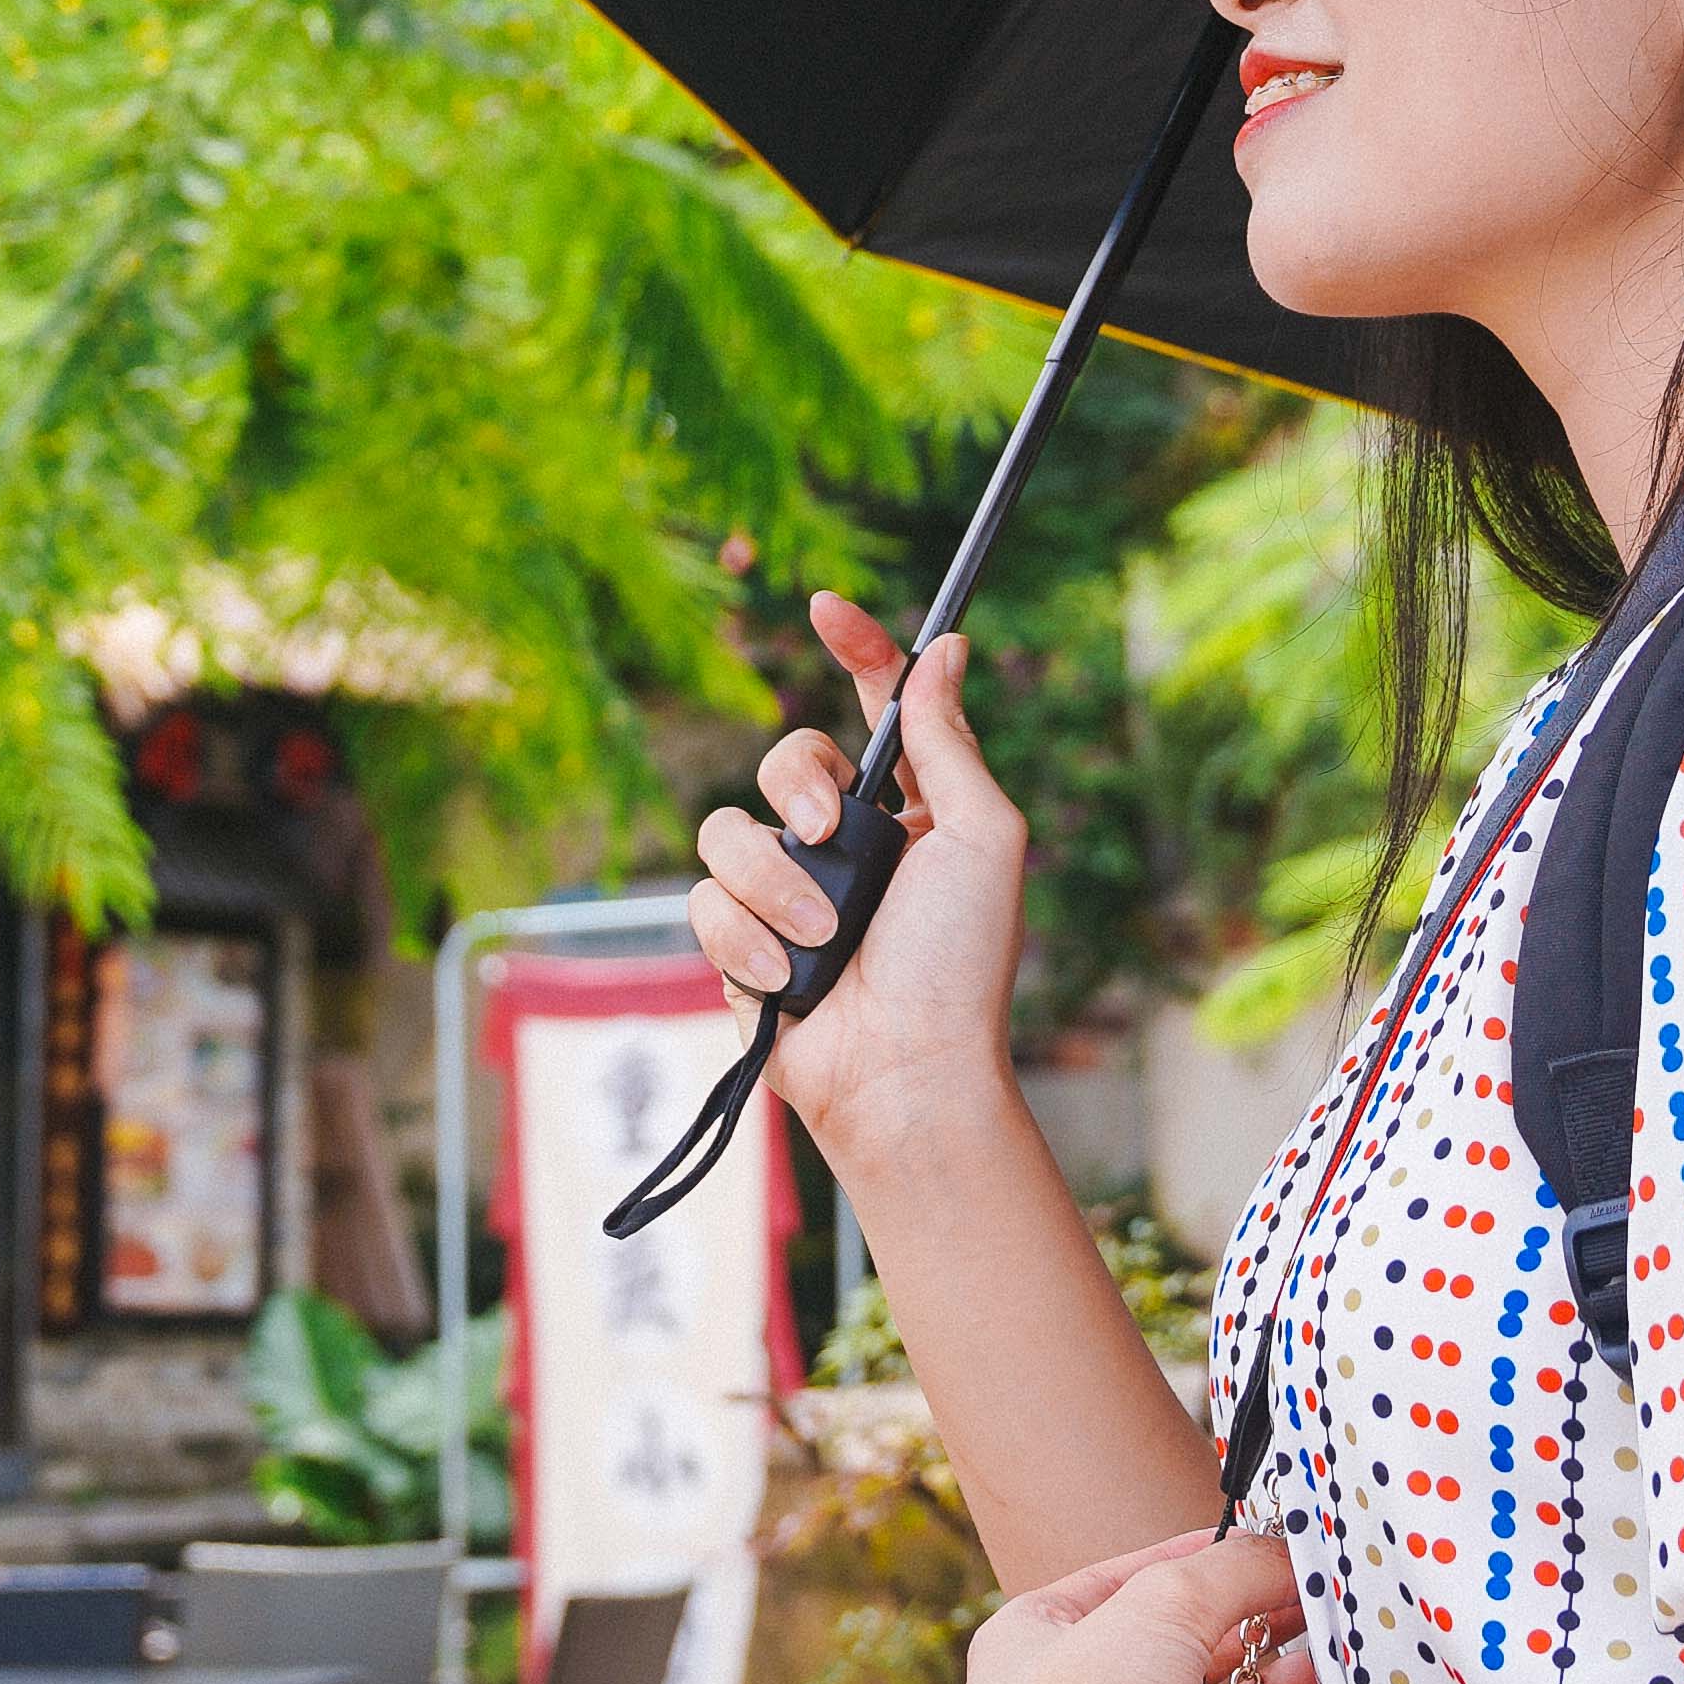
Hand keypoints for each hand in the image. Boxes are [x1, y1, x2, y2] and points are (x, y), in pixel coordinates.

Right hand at [686, 597, 1027, 1174]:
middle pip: (785, 758)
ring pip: (727, 830)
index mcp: (911, 809)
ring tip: (822, 936)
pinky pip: (703, 901)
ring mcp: (786, 893)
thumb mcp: (980, 837)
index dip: (855, 648)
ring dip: (776, 883)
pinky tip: (789, 978)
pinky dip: (747, 937)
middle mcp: (845, 843)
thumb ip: (950, 741)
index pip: (874, 707)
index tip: (824, 607)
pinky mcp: (740, 943)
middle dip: (797, 786)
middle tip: (827, 830)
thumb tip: (946, 648)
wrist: (905, 1076)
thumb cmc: (961, 965)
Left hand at [957, 1528, 1312, 1683]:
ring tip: (1311, 1680)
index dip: (1191, 1563)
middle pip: (1167, 1657)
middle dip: (1242, 1637)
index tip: (1252, 1554)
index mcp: (1029, 1637)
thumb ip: (1234, 1569)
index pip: (1120, 1584)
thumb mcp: (1166, 1601)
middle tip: (1301, 1619)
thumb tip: (1287, 1550)